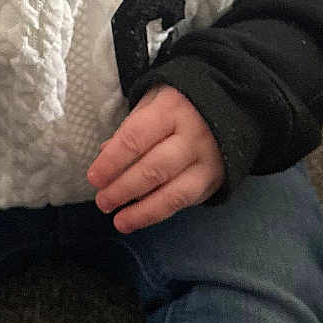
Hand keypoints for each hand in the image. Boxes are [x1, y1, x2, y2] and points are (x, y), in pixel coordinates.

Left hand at [87, 85, 224, 232]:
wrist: (228, 106)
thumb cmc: (179, 104)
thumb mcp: (152, 102)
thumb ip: (129, 128)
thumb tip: (104, 155)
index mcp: (171, 108)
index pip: (135, 138)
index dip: (112, 161)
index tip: (94, 178)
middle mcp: (193, 134)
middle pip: (153, 169)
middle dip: (123, 189)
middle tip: (102, 201)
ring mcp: (207, 159)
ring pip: (172, 192)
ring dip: (141, 211)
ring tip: (118, 220)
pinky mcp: (214, 179)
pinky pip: (184, 201)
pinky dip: (158, 212)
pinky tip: (138, 218)